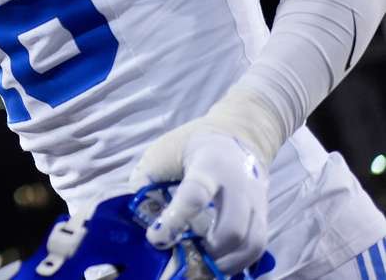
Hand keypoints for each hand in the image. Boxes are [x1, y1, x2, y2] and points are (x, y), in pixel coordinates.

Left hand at [131, 127, 268, 271]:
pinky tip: (219, 265)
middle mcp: (238, 185)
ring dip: (227, 263)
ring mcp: (256, 202)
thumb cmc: (191, 145)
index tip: (156, 238)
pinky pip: (258, 246)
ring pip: (252, 243)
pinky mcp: (262, 215)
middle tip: (186, 257)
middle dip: (210, 250)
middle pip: (233, 228)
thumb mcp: (164, 151)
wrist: (236, 134)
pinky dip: (240, 262)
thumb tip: (138, 214)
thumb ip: (148, 179)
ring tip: (203, 266)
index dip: (175, 221)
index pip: (195, 196)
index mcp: (209, 165)